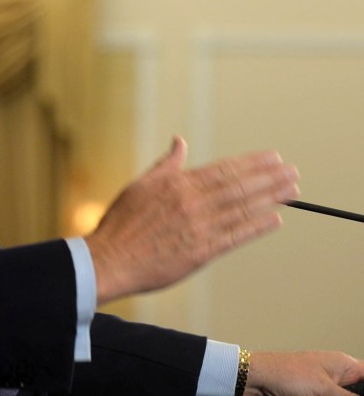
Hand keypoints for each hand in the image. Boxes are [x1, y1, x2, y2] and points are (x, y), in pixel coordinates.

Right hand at [84, 136, 298, 304]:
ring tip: (293, 191)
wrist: (110, 259)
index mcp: (177, 185)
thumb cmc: (122, 223)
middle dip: (269, 178)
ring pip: (242, 209)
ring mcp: (198, 228)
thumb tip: (180, 142)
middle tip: (292, 172)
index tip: (273, 158)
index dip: (252, 164)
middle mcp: (192, 203)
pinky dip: (257, 227)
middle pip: (239, 187)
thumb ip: (166, 165)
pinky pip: (235, 237)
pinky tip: (275, 219)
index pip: (223, 170)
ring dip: (271, 199)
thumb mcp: (141, 185)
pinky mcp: (201, 252)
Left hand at [245, 351, 363, 394]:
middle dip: (356, 392)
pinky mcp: (312, 394)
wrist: (255, 379)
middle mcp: (336, 374)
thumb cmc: (284, 373)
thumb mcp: (325, 389)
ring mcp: (324, 386)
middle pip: (358, 388)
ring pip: (343, 394)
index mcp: (344, 364)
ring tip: (325, 395)